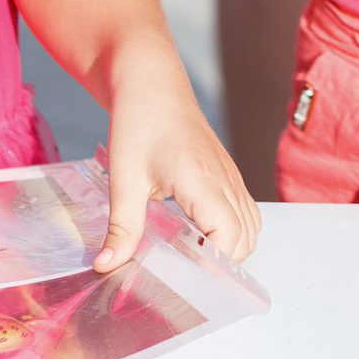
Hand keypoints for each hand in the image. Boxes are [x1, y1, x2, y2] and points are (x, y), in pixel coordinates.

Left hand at [94, 65, 259, 271]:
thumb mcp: (124, 179)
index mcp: (203, 182)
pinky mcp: (226, 170)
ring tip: (193, 256)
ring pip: (251, 224)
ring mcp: (229, 174)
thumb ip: (121, 228)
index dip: (215, 264)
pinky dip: (233, 228)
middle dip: (223, 262)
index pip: (229, 237)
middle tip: (185, 272)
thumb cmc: (139, 121)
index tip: (188, 278)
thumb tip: (107, 265)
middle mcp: (224, 179)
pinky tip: (200, 232)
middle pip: (246, 238)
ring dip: (231, 245)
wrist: (150, 81)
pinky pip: (244, 208)